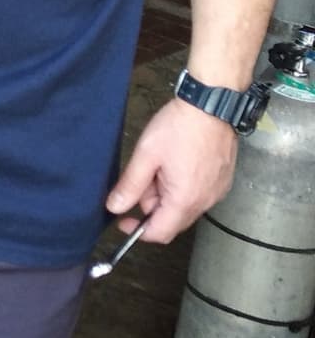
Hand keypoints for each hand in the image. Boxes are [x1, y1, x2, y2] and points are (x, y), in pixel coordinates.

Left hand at [106, 97, 237, 244]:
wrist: (212, 104)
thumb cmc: (180, 127)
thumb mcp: (146, 155)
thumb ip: (130, 185)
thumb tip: (115, 208)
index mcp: (184, 200)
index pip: (160, 233)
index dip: (138, 231)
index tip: (123, 219)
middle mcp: (205, 202)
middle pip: (172, 221)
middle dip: (152, 206)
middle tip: (144, 177)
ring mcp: (217, 192)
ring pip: (184, 207)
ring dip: (167, 195)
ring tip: (161, 164)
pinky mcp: (222, 180)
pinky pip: (198, 195)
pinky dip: (183, 187)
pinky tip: (178, 163)